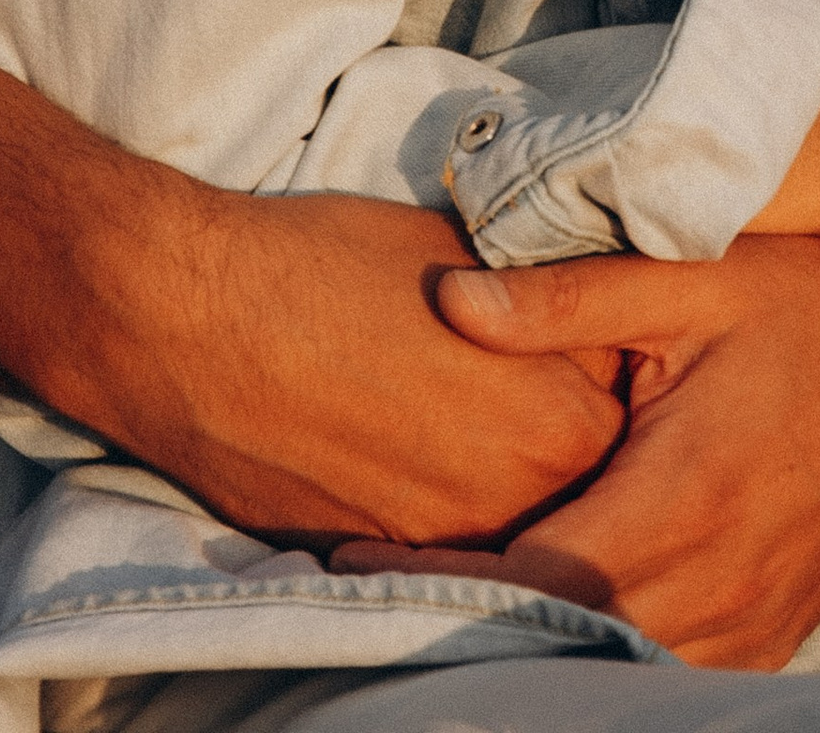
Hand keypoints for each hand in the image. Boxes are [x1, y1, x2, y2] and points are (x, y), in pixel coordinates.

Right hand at [0, 11, 625, 547]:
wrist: (187, 317)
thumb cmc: (330, 262)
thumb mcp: (477, 255)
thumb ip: (552, 308)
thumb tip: (594, 319)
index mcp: (560, 418)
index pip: (632, 415)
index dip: (607, 374)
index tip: (590, 346)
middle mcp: (511, 499)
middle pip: (575, 479)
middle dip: (559, 431)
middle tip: (520, 380)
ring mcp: (435, 544)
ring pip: (504, 518)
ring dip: (495, 475)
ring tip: (452, 412)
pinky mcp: (365, 564)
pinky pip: (429, 543)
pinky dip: (429, 506)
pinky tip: (399, 447)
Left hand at [332, 217, 819, 667]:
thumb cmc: (815, 299)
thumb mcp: (696, 273)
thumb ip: (567, 294)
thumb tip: (450, 300)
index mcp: (682, 499)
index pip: (528, 581)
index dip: (428, 587)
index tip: (345, 563)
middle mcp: (716, 584)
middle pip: (557, 647)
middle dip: (462, 623)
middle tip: (372, 584)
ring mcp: (750, 624)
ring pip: (612, 673)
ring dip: (531, 647)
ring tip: (444, 600)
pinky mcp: (772, 635)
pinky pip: (668, 671)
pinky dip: (600, 657)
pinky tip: (550, 616)